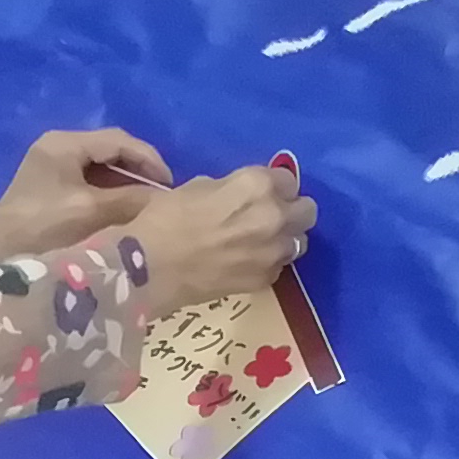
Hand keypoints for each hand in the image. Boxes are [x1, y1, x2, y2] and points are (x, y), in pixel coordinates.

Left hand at [0, 129, 172, 256]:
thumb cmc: (42, 228)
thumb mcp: (92, 211)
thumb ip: (131, 200)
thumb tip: (165, 200)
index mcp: (65, 143)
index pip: (120, 140)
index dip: (149, 161)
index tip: (170, 187)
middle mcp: (57, 147)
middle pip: (110, 151)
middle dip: (139, 173)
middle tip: (163, 197)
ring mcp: (51, 167)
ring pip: (101, 169)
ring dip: (126, 186)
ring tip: (149, 207)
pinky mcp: (49, 188)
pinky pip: (89, 183)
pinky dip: (110, 195)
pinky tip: (124, 214)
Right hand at [133, 165, 317, 313]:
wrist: (151, 269)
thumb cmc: (165, 220)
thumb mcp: (196, 187)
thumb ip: (230, 188)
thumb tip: (238, 195)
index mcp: (257, 185)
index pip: (287, 179)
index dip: (273, 186)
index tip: (259, 193)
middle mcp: (275, 215)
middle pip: (307, 210)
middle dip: (291, 210)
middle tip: (269, 216)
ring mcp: (274, 251)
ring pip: (299, 241)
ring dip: (284, 239)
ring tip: (259, 243)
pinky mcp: (266, 279)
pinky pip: (279, 266)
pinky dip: (267, 264)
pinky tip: (243, 263)